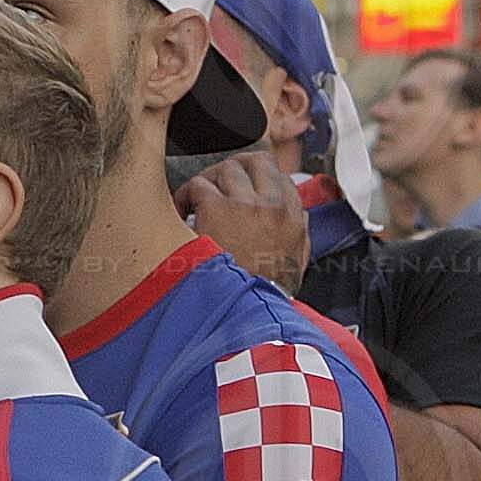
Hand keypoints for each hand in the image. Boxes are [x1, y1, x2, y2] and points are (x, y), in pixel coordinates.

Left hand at [181, 151, 307, 291]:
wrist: (248, 318)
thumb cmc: (264, 295)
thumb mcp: (295, 263)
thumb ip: (298, 234)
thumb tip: (296, 217)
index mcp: (293, 218)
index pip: (278, 173)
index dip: (255, 176)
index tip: (239, 187)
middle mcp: (274, 206)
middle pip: (254, 162)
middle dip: (231, 171)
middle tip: (214, 188)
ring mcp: (247, 205)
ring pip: (225, 169)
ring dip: (208, 182)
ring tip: (195, 202)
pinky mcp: (218, 210)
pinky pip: (198, 185)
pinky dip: (186, 195)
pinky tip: (182, 211)